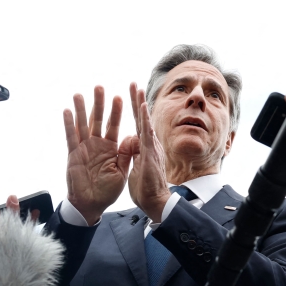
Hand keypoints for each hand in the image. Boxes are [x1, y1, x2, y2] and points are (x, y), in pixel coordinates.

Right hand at [64, 87, 127, 223]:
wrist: (91, 204)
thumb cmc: (107, 190)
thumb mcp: (121, 172)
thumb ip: (126, 155)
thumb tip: (133, 137)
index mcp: (111, 148)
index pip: (114, 126)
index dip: (116, 112)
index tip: (119, 97)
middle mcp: (97, 145)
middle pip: (98, 120)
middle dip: (99, 104)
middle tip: (99, 87)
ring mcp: (84, 148)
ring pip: (83, 124)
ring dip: (81, 109)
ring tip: (80, 94)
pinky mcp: (73, 154)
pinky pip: (71, 137)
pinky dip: (69, 124)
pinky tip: (68, 111)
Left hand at [121, 83, 170, 221]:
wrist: (154, 202)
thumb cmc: (145, 188)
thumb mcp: (136, 167)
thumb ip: (133, 153)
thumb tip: (130, 142)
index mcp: (145, 148)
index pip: (139, 125)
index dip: (135, 111)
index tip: (131, 96)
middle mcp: (150, 144)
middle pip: (142, 118)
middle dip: (136, 100)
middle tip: (133, 84)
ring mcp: (151, 147)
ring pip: (145, 121)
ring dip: (140, 103)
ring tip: (137, 87)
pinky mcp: (150, 152)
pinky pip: (146, 131)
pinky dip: (144, 118)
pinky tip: (142, 105)